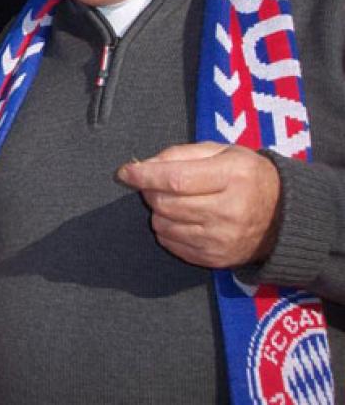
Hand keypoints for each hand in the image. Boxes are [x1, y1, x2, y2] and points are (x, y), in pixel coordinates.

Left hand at [116, 142, 280, 268]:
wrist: (285, 216)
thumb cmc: (247, 176)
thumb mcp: (221, 152)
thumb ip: (180, 154)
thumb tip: (142, 165)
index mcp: (233, 177)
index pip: (175, 179)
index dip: (144, 176)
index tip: (125, 172)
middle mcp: (229, 211)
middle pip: (166, 204)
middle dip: (150, 191)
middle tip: (155, 184)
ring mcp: (224, 239)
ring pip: (164, 225)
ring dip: (159, 211)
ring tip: (175, 202)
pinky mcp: (217, 259)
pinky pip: (172, 245)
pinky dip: (167, 230)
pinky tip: (182, 219)